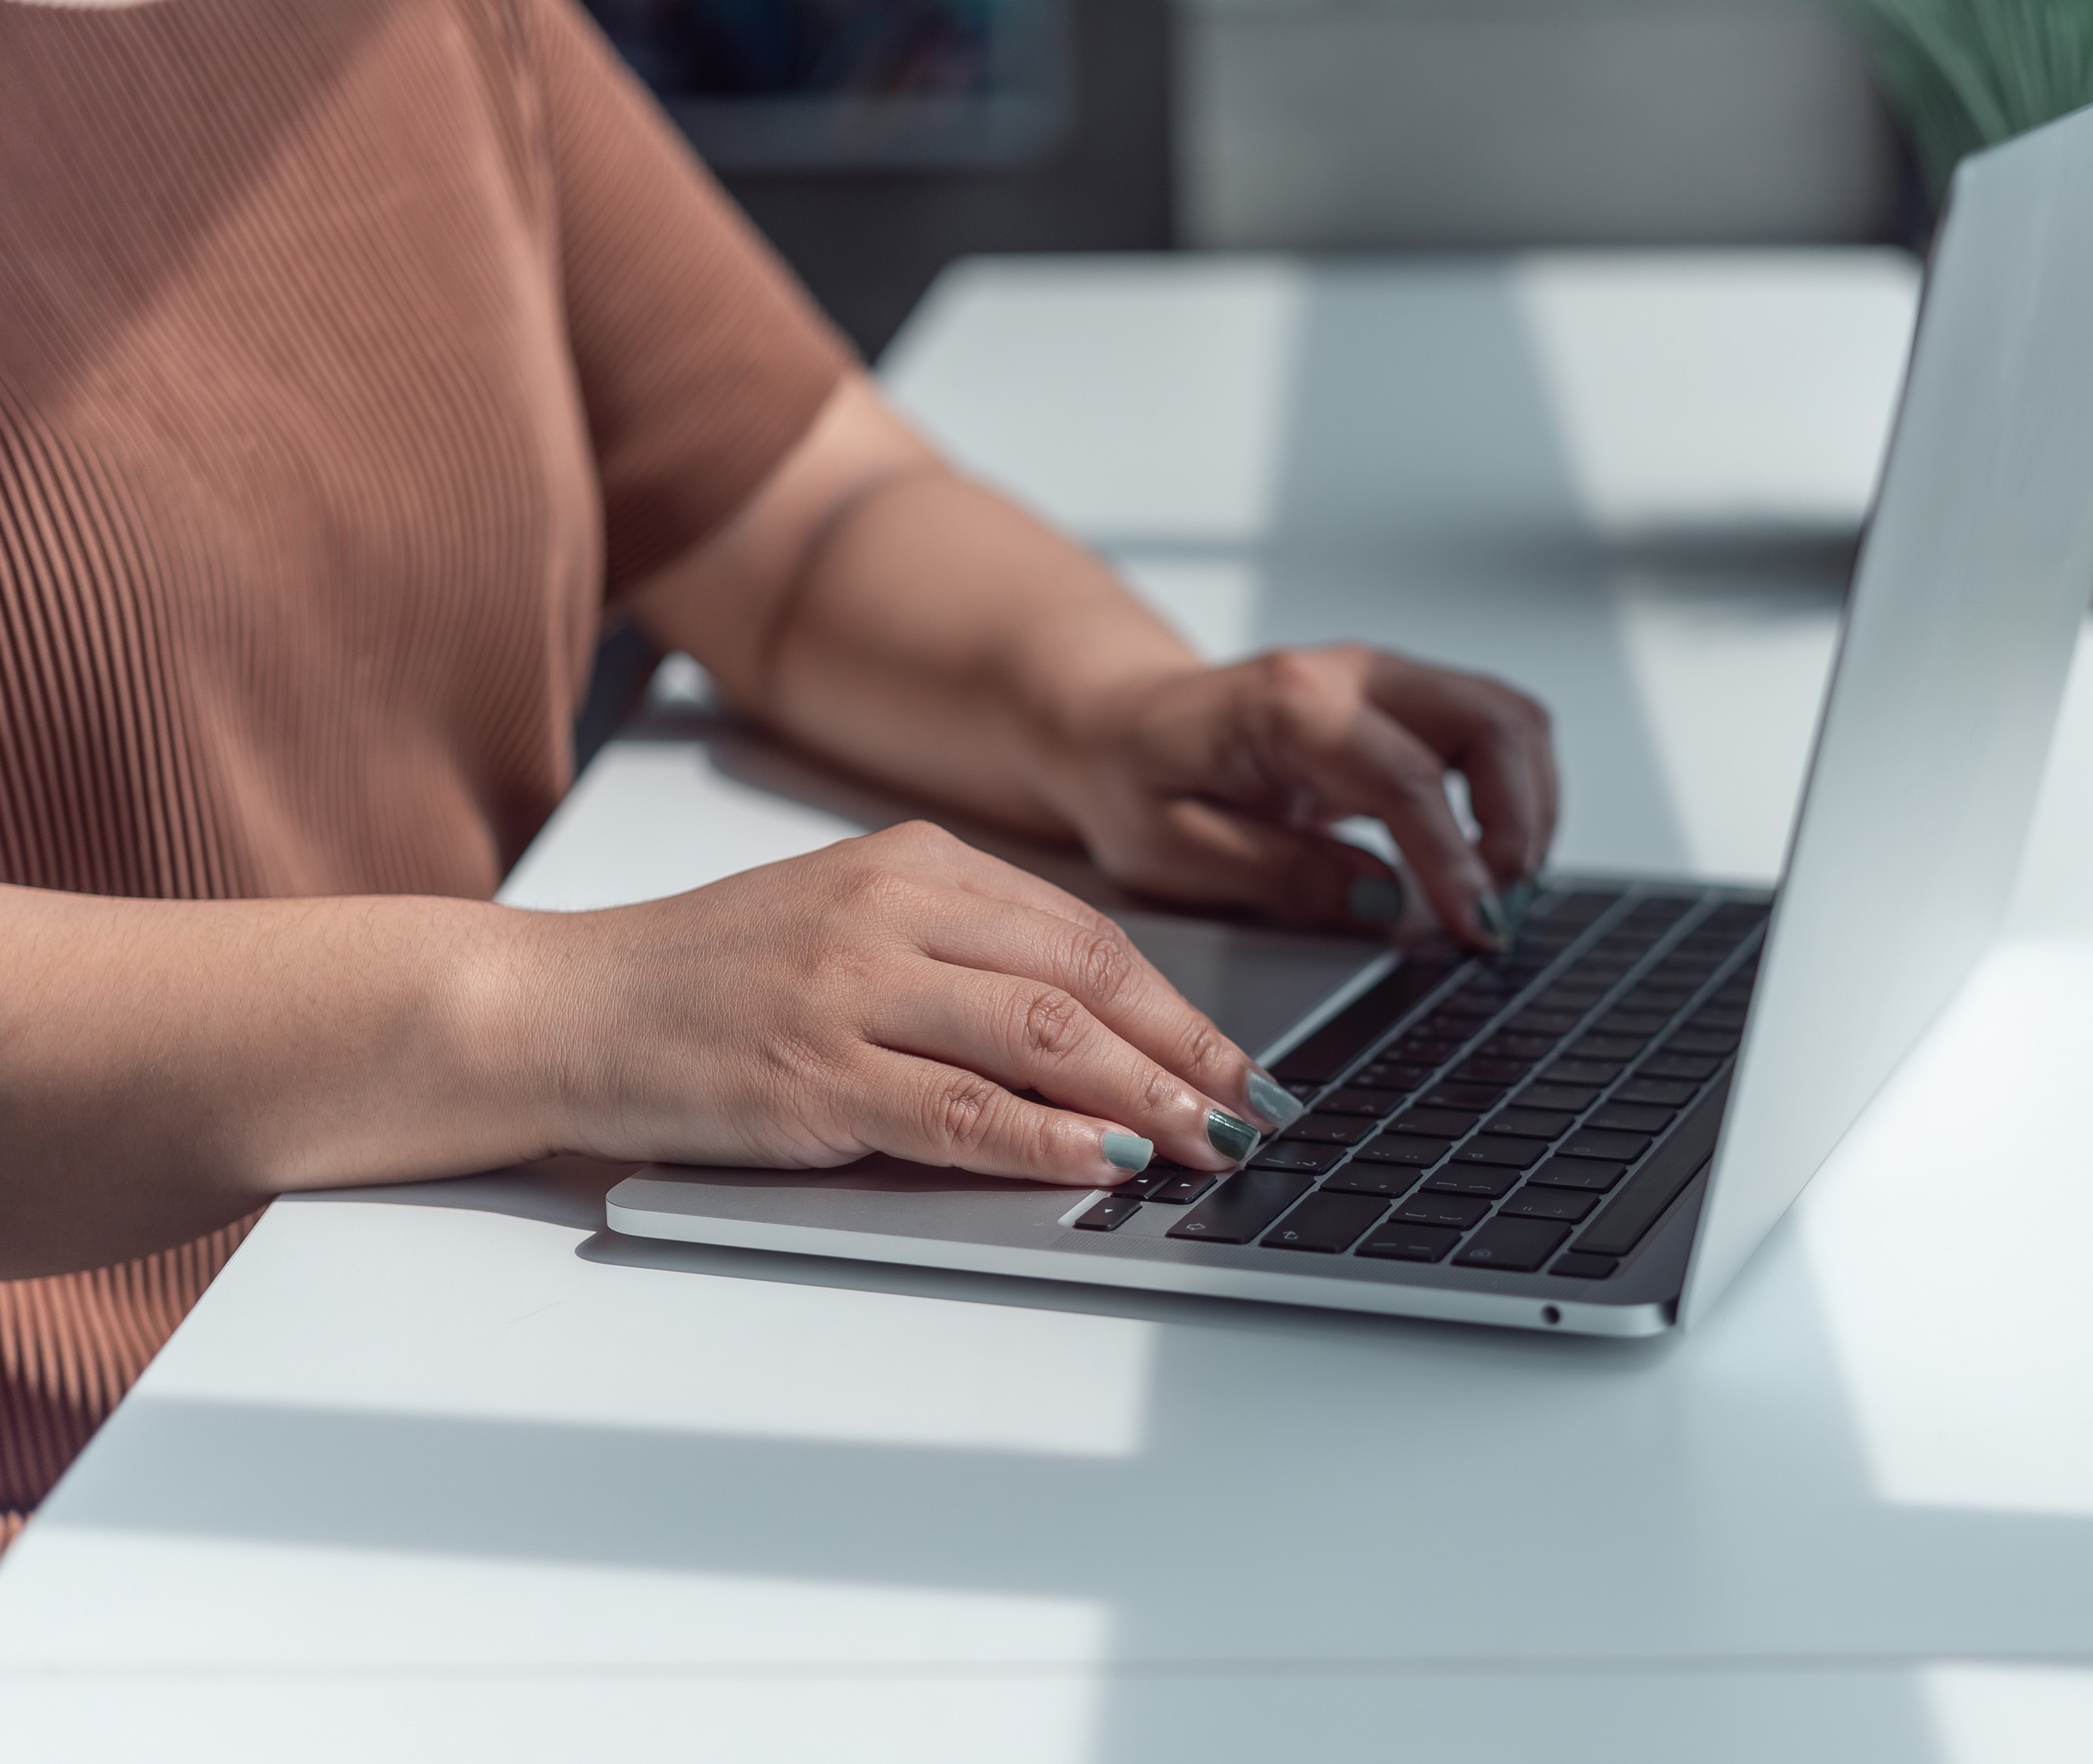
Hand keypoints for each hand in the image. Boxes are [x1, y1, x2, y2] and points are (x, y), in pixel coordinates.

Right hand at [530, 822, 1299, 1185]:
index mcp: (911, 862)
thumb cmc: (704, 978)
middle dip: (1188, 1055)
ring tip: (1209, 1147)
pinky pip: (956, 1110)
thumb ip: (960, 957)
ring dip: (1144, 1099)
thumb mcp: (844, 924)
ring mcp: (849, 990)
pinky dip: (1044, 1141)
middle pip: (1083, 980)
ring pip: (1040, 1037)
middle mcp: (891, 911)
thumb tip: (1094, 1037)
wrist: (554, 1006)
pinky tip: (1104, 1165)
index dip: (1178, 1006)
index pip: (1084, 933)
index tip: (1238, 1062)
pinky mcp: (810, 1074)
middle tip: (1255, 1113)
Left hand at [1052, 645, 1557, 946]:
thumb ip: (1283, 876)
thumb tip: (1387, 906)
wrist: (1113, 724)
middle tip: (1498, 914)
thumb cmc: (1133, 778)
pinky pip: (1493, 736)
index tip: (1475, 928)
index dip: (1455, 859)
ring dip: (1529, 809)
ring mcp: (1387, 682)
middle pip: (1494, 720)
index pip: (1409, 776)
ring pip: (1511, 720)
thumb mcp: (1174, 851)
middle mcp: (1353, 673)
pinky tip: (1487, 863)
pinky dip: (1513, 798)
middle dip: (1521, 824)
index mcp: (1288, 701)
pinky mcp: (1404, 707)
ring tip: (1499, 894)